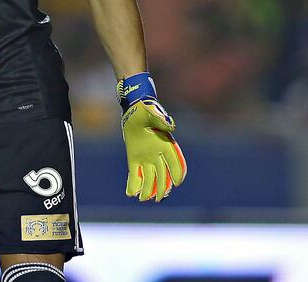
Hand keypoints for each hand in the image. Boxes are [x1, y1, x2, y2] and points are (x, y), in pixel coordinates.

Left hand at [117, 73, 186, 201]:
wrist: (134, 108)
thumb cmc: (146, 109)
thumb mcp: (153, 113)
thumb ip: (161, 119)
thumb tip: (171, 126)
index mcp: (166, 144)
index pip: (176, 162)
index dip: (177, 172)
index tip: (177, 183)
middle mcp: (158, 154)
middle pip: (163, 174)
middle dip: (162, 187)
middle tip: (158, 198)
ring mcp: (146, 157)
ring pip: (150, 177)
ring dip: (148, 189)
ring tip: (143, 199)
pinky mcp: (134, 158)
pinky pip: (135, 173)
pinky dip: (133, 183)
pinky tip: (130, 192)